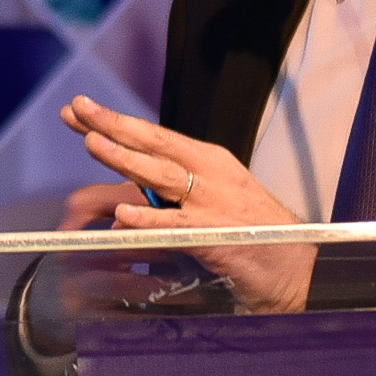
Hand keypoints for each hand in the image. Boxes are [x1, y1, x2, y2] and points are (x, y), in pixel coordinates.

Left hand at [54, 96, 312, 309]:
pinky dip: (149, 220)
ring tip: (92, 143)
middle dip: (113, 125)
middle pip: (154, 144)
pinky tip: (124, 216)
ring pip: (162, 175)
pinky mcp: (216, 237)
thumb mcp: (213, 197)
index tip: (78, 109)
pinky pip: (176, 227)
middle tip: (77, 108)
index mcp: (208, 161)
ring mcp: (213, 204)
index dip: (115, 122)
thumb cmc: (251, 231)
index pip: (153, 136)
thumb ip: (173, 188)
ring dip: (125, 159)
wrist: (298, 267)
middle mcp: (210, 174)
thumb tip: (129, 184)